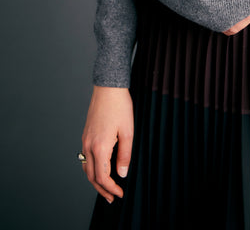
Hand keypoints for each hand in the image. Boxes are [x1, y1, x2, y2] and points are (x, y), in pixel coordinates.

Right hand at [81, 86, 133, 203]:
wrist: (108, 88)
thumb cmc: (120, 106)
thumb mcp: (128, 131)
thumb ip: (125, 155)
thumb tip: (122, 173)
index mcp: (100, 147)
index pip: (102, 177)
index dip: (111, 188)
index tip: (120, 193)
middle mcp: (89, 145)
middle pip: (91, 176)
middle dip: (102, 189)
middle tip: (112, 197)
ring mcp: (85, 140)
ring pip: (86, 168)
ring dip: (95, 181)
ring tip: (106, 188)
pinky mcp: (86, 135)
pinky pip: (85, 158)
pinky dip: (92, 169)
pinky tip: (100, 169)